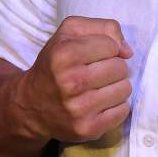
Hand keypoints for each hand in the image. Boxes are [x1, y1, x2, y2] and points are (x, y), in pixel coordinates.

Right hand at [14, 16, 133, 142]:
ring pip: (125, 89)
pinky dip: (116, 106)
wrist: (29, 106)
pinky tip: (98, 104)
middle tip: (95, 73)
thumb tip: (128, 51)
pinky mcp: (87, 128)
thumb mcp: (70, 33)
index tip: (93, 55)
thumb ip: (104, 28)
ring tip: (97, 88)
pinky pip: (123, 111)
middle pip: (121, 68)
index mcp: (63, 55)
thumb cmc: (55, 65)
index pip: (112, 45)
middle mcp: (70, 82)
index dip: (107, 48)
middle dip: (113, 67)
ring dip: (116, 86)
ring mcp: (78, 109)